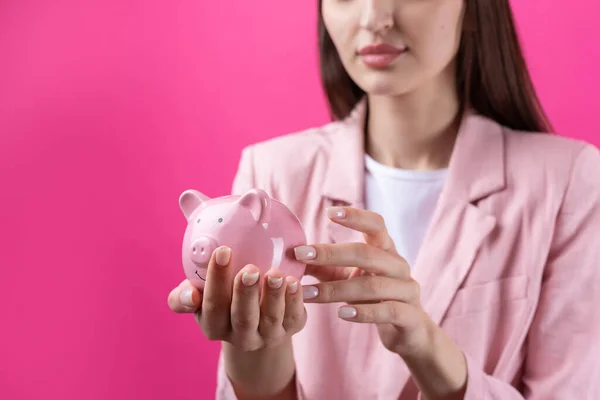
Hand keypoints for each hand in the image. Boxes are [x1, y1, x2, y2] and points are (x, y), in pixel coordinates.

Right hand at [167, 246, 306, 350]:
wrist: (256, 321)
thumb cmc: (223, 297)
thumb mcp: (201, 295)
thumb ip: (186, 292)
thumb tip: (189, 292)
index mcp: (214, 326)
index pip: (212, 306)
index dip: (216, 280)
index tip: (223, 251)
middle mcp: (240, 336)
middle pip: (243, 317)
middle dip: (245, 293)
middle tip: (250, 269)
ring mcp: (267, 335)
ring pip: (271, 318)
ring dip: (274, 295)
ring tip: (275, 273)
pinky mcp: (291, 328)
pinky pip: (294, 316)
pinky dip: (294, 299)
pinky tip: (294, 281)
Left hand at [293, 206, 430, 356]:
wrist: (409, 332)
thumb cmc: (375, 298)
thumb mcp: (350, 279)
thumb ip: (325, 268)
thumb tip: (291, 256)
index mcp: (386, 250)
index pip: (376, 225)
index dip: (356, 217)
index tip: (330, 213)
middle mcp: (399, 266)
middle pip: (367, 254)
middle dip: (331, 254)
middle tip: (300, 255)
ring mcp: (408, 290)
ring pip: (372, 286)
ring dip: (336, 290)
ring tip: (307, 294)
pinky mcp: (410, 316)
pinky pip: (387, 311)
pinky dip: (363, 312)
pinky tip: (342, 314)